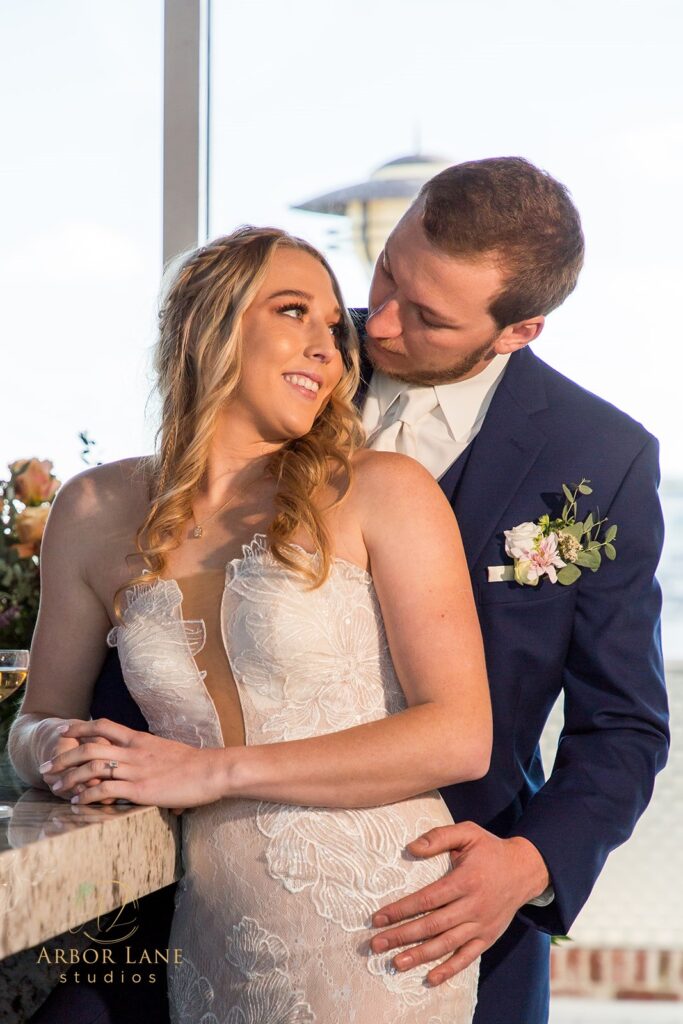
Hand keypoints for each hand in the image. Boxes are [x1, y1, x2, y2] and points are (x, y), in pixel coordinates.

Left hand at [38, 718, 225, 808]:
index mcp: (140, 739)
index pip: (103, 726)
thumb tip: (145, 766)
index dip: (80, 727)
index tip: (63, 731)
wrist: (213, 770)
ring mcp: (136, 769)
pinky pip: (106, 790)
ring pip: (92, 768)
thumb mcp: (167, 751)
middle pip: (89, 747)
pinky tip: (78, 803)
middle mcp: (134, 751)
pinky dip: (88, 796)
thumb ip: (150, 755)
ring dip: (70, 778)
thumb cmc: (194, 764)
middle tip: (47, 768)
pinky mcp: (141, 789)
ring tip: (56, 788)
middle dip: (63, 758)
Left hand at [369, 822, 549, 985]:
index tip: (377, 918)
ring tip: (395, 963)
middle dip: (401, 936)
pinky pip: (467, 957)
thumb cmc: (490, 848)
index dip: (401, 910)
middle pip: (432, 925)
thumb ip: (439, 837)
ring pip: (446, 944)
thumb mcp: (467, 833)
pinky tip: (430, 977)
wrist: (526, 869)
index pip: (427, 899)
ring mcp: (481, 925)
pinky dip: (449, 969)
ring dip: (419, 956)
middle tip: (376, 944)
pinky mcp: (489, 937)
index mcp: (465, 880)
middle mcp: (473, 906)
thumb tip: (410, 848)